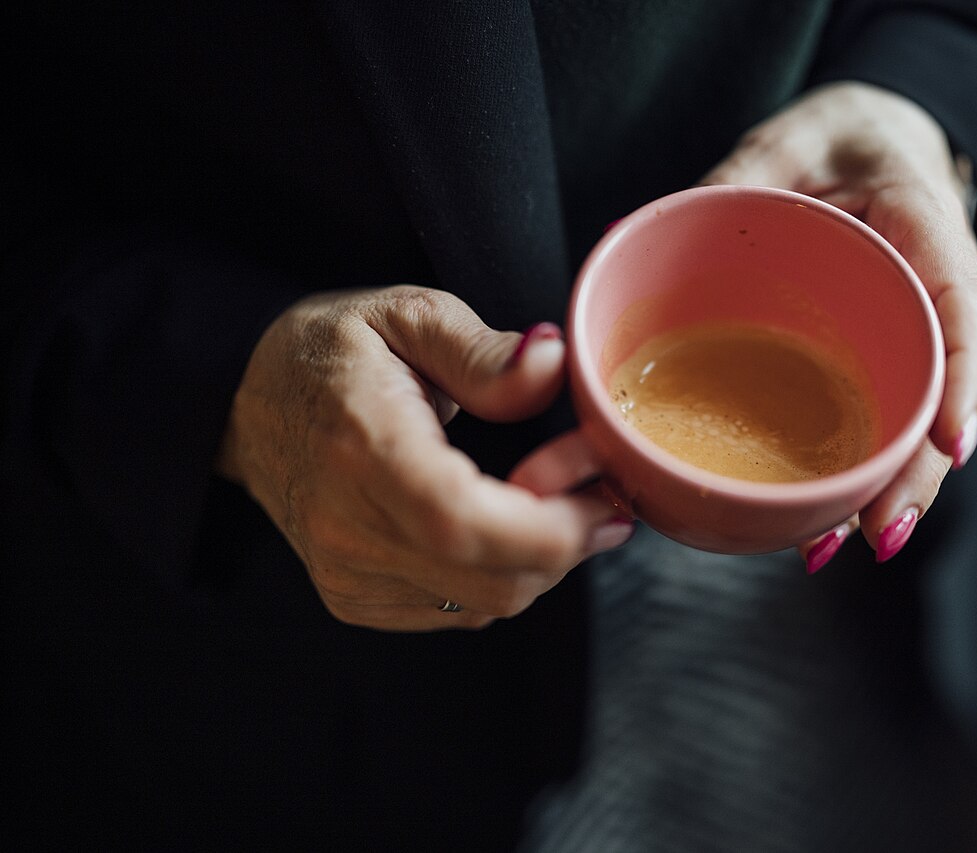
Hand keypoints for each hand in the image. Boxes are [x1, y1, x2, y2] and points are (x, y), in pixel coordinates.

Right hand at [217, 286, 632, 630]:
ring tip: (556, 504)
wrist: (243, 401)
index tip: (604, 498)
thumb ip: (483, 350)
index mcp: (363, 446)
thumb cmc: (331, 351)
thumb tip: (551, 364)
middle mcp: (347, 526)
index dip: (550, 528)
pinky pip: (458, 611)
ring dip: (541, 563)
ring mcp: (346, 572)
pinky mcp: (352, 597)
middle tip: (599, 493)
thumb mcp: (406, 315)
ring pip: (484, 604)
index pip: (462, 522)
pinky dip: (499, 577)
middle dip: (568, 546)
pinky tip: (504, 528)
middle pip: (489, 580)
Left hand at [700, 81, 976, 567]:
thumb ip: (727, 185)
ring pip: (917, 422)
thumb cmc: (836, 140)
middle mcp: (932, 295)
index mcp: (927, 228)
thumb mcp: (784, 144)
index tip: (947, 441)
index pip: (961, 307)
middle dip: (918, 470)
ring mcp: (914, 336)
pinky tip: (824, 521)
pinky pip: (882, 416)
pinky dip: (861, 472)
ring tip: (848, 545)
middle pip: (942, 393)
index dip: (960, 380)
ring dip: (891, 489)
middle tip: (881, 533)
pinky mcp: (885, 360)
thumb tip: (622, 234)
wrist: (873, 145)